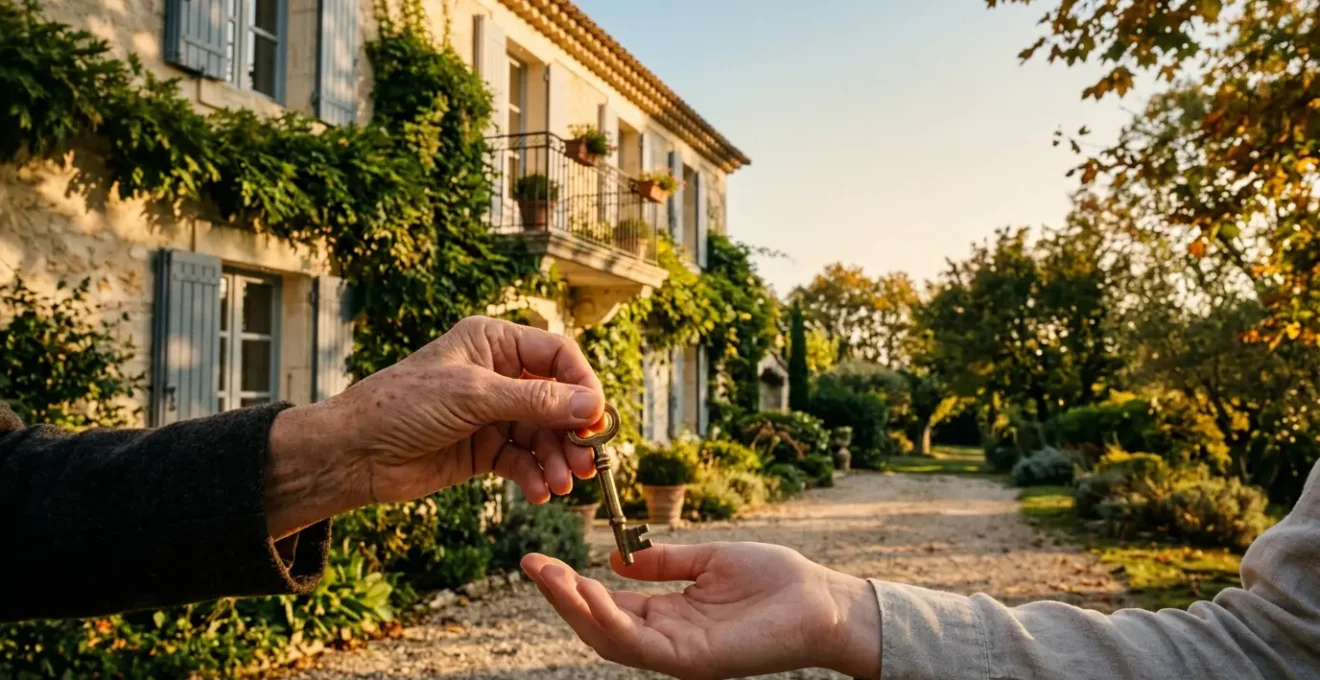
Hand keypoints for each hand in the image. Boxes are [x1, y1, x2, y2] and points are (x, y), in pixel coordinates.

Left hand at [265, 316, 605, 537]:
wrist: (354, 454)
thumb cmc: (403, 406)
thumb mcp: (474, 397)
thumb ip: (536, 402)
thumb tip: (593, 407)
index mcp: (494, 342)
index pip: (558, 356)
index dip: (583, 385)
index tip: (598, 419)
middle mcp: (499, 374)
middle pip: (558, 400)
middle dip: (573, 432)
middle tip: (588, 462)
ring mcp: (492, 413)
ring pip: (543, 435)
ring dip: (556, 460)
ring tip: (561, 485)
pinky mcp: (484, 449)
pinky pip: (523, 460)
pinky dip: (534, 476)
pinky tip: (538, 493)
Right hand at [521, 542, 881, 679]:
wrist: (823, 601)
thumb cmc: (775, 581)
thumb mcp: (710, 561)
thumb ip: (664, 562)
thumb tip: (616, 558)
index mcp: (670, 615)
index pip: (609, 604)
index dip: (572, 585)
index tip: (539, 559)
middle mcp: (668, 639)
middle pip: (599, 625)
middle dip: (561, 597)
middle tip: (530, 565)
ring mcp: (679, 654)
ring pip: (611, 639)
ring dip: (575, 608)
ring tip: (548, 575)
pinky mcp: (695, 661)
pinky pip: (641, 644)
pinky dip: (610, 620)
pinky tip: (590, 591)